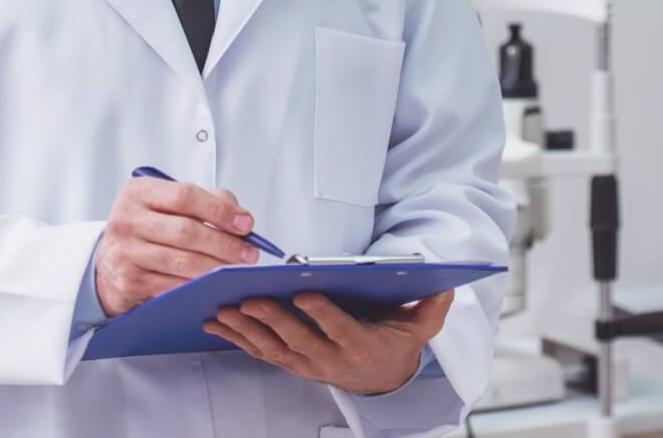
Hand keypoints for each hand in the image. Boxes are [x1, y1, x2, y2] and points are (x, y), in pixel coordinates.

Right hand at [95, 175, 256, 315]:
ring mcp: (125, 252)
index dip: (220, 210)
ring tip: (236, 269)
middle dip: (224, 244)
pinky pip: (171, 285)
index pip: (185, 196)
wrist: (108, 263)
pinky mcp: (128, 281)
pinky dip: (196, 286)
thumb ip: (206, 201)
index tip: (245, 223)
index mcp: (138, 193)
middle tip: (248, 253)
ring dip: (215, 267)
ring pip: (181, 261)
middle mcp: (127, 220)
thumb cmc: (148, 229)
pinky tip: (213, 285)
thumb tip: (241, 218)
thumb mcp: (167, 205)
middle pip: (186, 231)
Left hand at [204, 289, 453, 394]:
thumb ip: (432, 307)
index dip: (322, 313)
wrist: (380, 377)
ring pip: (273, 348)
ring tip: (224, 311)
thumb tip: (445, 285)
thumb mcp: (421, 327)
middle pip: (298, 340)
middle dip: (272, 320)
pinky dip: (237, 338)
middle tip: (250, 300)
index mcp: (360, 346)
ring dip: (246, 330)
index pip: (340, 329)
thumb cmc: (396, 342)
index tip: (304, 293)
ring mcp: (307, 364)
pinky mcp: (291, 363)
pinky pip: (261, 352)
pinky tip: (217, 323)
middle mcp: (330, 360)